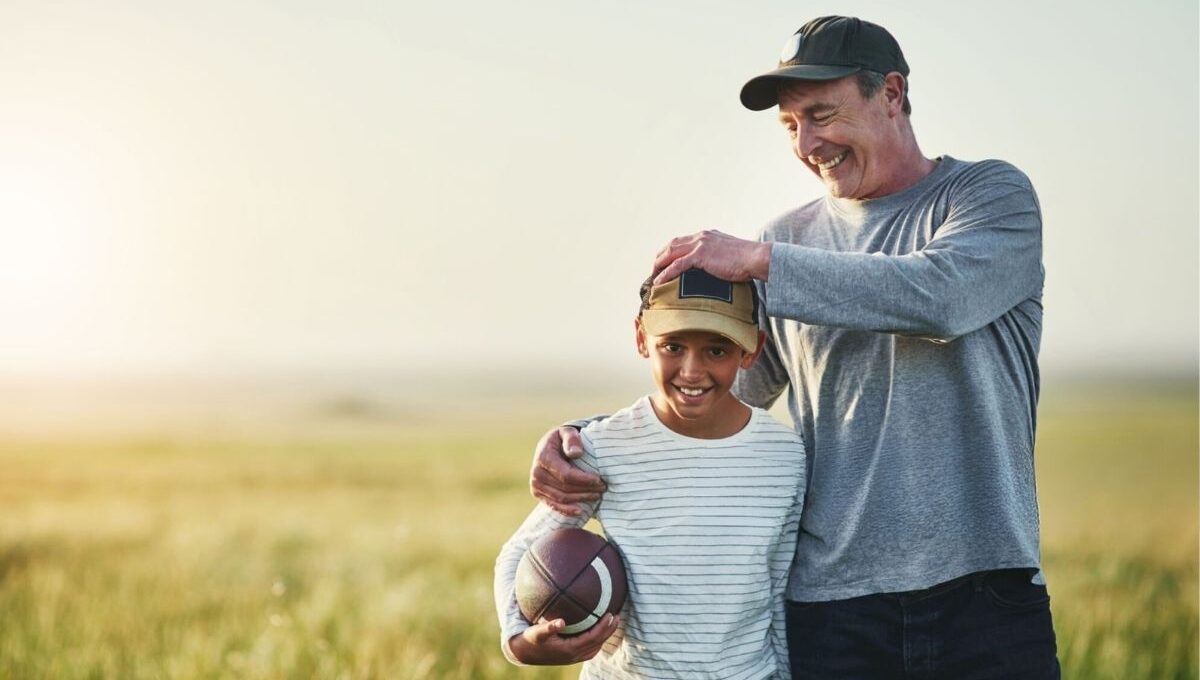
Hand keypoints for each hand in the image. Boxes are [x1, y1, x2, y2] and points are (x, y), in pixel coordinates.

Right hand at [508, 614, 619, 664]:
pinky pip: (590, 650)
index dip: (603, 627)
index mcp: (568, 650)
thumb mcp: (537, 632)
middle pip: (597, 643)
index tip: (610, 614)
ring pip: (595, 648)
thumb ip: (549, 627)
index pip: (592, 638)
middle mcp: (573, 656)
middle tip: (617, 616)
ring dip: (605, 636)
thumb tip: (561, 621)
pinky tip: (599, 632)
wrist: (524, 653)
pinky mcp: (571, 657)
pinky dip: (597, 641)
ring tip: (612, 623)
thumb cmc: (530, 639)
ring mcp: (573, 658)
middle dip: (609, 630)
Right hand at [530, 426, 605, 515]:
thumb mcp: (567, 432)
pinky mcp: (538, 493)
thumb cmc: (561, 439)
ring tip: (597, 495)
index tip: (599, 479)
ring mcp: (536, 485)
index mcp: (544, 458)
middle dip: (586, 490)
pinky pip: (554, 505)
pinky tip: (580, 511)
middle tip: (603, 487)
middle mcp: (537, 473)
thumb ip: (572, 439)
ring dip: (581, 499)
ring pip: (562, 498)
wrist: (549, 447)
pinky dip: (567, 510)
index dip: (584, 479)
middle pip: (565, 489)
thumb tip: (576, 453)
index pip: (566, 475)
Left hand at [652, 230, 772, 284]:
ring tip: (653, 277)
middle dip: (661, 257)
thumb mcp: (730, 254)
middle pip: (672, 245)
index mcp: (707, 236)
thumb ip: (719, 257)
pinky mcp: (701, 255)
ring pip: (671, 253)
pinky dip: (666, 274)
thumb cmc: (748, 260)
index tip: (664, 262)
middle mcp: (701, 236)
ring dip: (659, 265)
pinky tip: (659, 282)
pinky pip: (677, 265)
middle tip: (654, 270)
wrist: (756, 258)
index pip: (682, 241)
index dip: (670, 251)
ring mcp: (700, 244)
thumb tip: (716, 269)